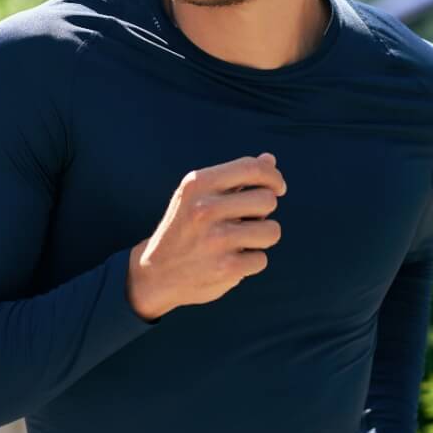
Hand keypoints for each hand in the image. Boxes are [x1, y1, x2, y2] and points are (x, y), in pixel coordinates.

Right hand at [126, 153, 286, 320]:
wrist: (155, 272)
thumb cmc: (185, 227)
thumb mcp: (199, 196)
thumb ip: (235, 177)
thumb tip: (270, 159)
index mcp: (198, 183)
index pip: (252, 168)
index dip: (273, 177)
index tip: (277, 188)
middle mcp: (205, 209)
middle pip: (268, 200)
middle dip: (265, 211)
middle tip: (249, 220)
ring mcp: (216, 239)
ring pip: (272, 231)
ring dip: (262, 237)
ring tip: (242, 241)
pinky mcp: (226, 268)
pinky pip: (261, 259)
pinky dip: (251, 262)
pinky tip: (231, 261)